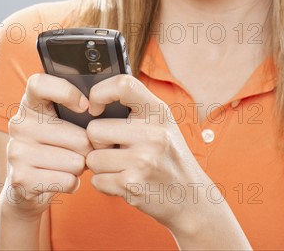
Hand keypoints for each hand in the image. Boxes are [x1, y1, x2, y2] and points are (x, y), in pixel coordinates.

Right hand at [0, 74, 92, 219]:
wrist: (27, 186)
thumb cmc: (56, 146)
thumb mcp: (61, 122)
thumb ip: (76, 110)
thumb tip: (104, 112)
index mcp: (30, 104)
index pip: (40, 84)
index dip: (66, 92)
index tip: (85, 106)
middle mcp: (19, 124)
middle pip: (76, 136)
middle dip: (88, 147)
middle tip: (82, 150)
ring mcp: (17, 151)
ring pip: (75, 161)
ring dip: (80, 167)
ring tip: (69, 165)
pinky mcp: (21, 178)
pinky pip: (67, 180)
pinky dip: (72, 183)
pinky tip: (62, 179)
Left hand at [85, 74, 215, 236]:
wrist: (192, 199)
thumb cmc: (169, 158)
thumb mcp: (162, 124)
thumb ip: (135, 108)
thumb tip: (91, 102)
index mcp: (158, 111)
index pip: (123, 84)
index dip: (100, 93)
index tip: (96, 108)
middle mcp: (153, 133)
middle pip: (94, 129)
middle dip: (98, 143)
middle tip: (116, 149)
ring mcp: (143, 160)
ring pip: (92, 158)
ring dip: (102, 166)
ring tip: (123, 167)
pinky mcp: (133, 185)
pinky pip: (96, 180)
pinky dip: (105, 184)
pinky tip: (124, 182)